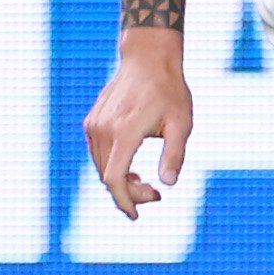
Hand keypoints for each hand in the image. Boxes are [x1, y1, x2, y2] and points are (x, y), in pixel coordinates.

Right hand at [83, 32, 192, 219]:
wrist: (148, 59)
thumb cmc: (169, 91)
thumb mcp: (181, 124)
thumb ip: (174, 155)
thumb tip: (168, 184)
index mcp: (124, 132)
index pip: (114, 179)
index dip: (124, 202)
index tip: (136, 216)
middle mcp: (103, 129)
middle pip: (108, 176)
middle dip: (130, 193)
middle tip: (156, 194)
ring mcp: (94, 125)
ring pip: (101, 167)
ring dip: (120, 182)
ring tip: (145, 182)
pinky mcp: (92, 122)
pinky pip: (98, 155)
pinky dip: (111, 168)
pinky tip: (130, 169)